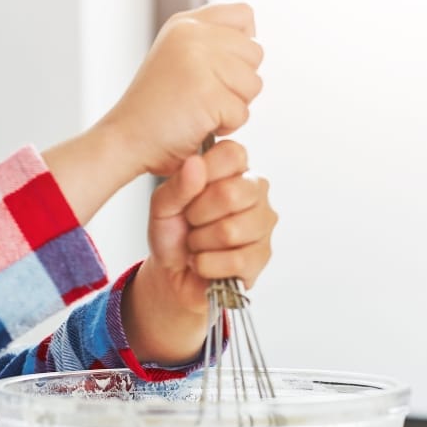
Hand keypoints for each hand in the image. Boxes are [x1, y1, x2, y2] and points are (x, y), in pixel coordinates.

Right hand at [101, 3, 263, 177]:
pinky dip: (225, 127)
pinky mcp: (207, 93)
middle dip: (238, 82)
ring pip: (253, 84)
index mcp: (185, 24)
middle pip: (254, 52)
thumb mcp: (176, 59)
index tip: (220, 68)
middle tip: (204, 97)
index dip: (242, 45)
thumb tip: (251, 40)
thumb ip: (209, 43)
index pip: (243, 15)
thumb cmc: (154, 110)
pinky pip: (242, 113)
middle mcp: (192, 35)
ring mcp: (199, 62)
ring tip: (200, 111)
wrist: (124, 140)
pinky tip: (197, 125)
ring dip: (233, 105)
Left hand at [122, 140, 276, 365]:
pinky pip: (235, 260)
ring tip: (197, 244)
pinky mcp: (263, 255)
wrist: (173, 273)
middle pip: (230, 194)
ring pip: (230, 231)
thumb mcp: (162, 206)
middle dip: (197, 216)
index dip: (202, 176)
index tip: (188, 193)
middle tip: (191, 223)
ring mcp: (264, 222)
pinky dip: (207, 265)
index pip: (232, 154)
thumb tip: (195, 163)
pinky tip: (204, 262)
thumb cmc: (173, 233)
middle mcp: (255, 190)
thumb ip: (177, 185)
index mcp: (234, 169)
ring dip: (200, 244)